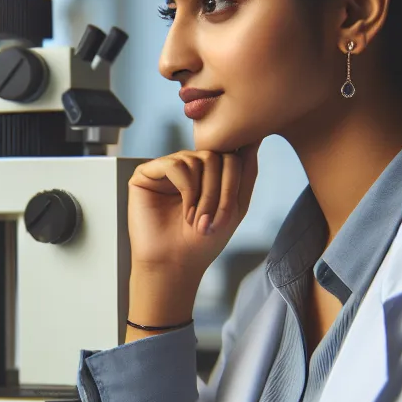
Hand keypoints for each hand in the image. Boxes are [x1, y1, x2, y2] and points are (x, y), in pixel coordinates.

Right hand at [127, 144, 259, 278]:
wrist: (175, 263)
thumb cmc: (203, 240)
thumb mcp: (236, 206)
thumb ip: (246, 171)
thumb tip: (255, 138)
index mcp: (205, 172)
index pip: (229, 156)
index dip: (233, 183)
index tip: (228, 217)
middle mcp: (185, 166)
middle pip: (215, 155)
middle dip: (219, 190)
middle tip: (211, 220)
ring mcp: (165, 168)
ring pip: (196, 159)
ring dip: (203, 193)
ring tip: (196, 218)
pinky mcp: (145, 174)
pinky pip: (175, 165)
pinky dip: (186, 189)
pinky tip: (185, 210)